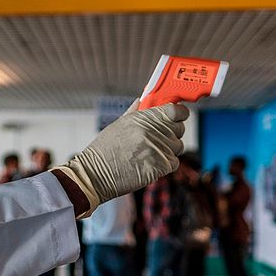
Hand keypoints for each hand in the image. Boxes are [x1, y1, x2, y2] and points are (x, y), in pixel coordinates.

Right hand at [52, 103, 188, 217]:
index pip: (175, 110)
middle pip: (179, 128)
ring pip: (178, 146)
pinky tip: (151, 164)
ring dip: (169, 150)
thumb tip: (141, 100)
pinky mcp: (160, 166)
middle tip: (159, 138)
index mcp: (143, 118)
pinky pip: (174, 162)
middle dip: (173, 133)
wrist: (96, 174)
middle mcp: (153, 131)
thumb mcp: (117, 125)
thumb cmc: (103, 151)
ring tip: (151, 153)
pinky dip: (166, 164)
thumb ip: (134, 112)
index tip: (177, 116)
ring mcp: (158, 149)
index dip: (179, 113)